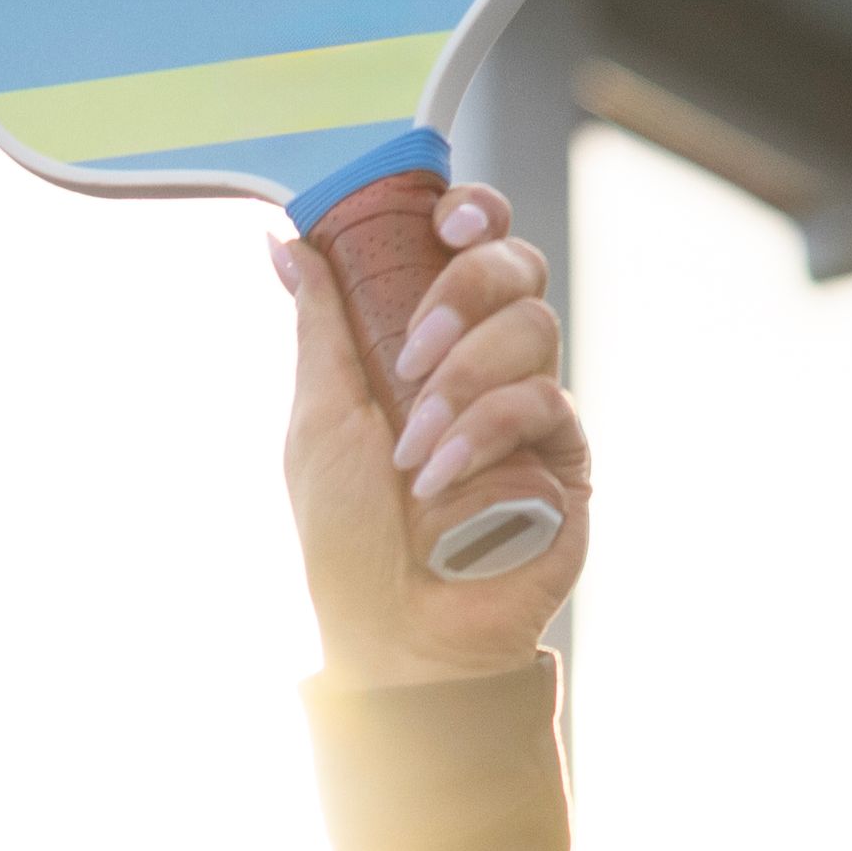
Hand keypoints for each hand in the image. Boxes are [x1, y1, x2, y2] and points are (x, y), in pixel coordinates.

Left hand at [274, 182, 583, 683]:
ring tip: (413, 451)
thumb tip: (285, 242)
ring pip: (534, 326)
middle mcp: (489, 364)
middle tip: (413, 354)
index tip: (447, 220)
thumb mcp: (318, 419)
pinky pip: (543, 404)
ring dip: (462, 379)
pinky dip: (484, 433)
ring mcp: (532, 409)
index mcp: (432, 343)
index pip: (475, 246)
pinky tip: (442, 481)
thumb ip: (318, 325)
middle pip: (516, 266)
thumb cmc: (349, 540)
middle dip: (465, 289)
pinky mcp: (566, 460)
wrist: (395, 635)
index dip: (474, 215)